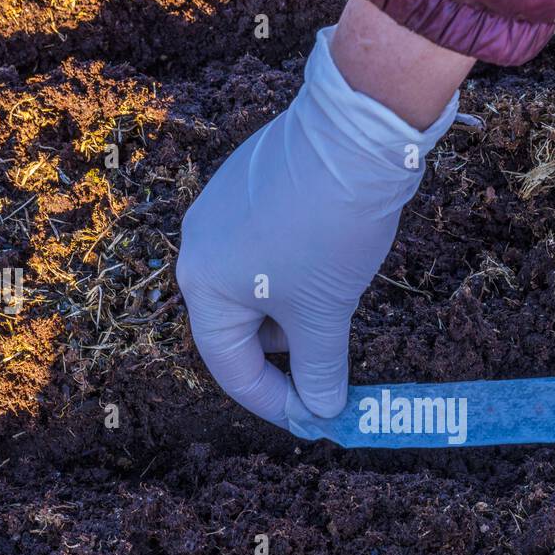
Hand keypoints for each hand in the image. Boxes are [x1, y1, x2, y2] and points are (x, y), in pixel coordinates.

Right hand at [176, 13, 463, 427]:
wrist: (355, 133)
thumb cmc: (328, 230)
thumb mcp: (325, 312)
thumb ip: (320, 368)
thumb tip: (323, 411)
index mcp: (202, 285)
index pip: (231, 368)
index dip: (274, 402)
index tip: (313, 421)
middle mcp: (199, 247)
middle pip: (236, 329)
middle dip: (283, 359)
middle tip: (326, 380)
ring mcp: (221, 211)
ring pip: (252, 291)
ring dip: (289, 319)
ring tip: (331, 325)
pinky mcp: (250, 187)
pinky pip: (262, 253)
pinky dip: (291, 280)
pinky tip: (326, 277)